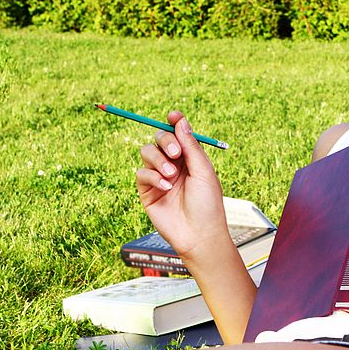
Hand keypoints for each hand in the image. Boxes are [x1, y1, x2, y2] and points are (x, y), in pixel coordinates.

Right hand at [135, 110, 226, 259]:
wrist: (198, 234)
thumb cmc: (207, 205)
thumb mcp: (203, 171)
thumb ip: (191, 145)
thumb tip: (180, 120)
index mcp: (190, 158)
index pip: (178, 133)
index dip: (174, 122)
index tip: (173, 115)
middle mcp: (174, 164)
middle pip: (160, 137)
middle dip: (165, 140)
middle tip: (175, 153)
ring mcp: (159, 176)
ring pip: (147, 152)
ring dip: (158, 159)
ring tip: (171, 175)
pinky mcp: (147, 190)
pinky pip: (141, 173)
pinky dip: (153, 177)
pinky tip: (165, 188)